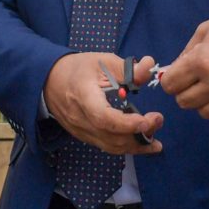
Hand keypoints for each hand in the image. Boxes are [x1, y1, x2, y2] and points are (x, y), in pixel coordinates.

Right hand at [42, 53, 163, 154]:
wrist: (50, 82)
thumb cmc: (78, 69)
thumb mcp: (103, 61)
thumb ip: (128, 68)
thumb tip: (150, 66)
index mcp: (83, 95)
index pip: (103, 117)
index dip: (126, 123)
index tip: (146, 120)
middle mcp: (80, 118)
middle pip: (111, 137)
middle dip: (138, 134)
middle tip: (158, 120)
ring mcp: (81, 130)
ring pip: (110, 147)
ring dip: (136, 146)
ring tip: (156, 139)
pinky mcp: (84, 137)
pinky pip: (107, 147)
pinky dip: (126, 147)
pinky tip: (142, 144)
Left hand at [158, 10, 208, 128]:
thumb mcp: (207, 30)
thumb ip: (185, 54)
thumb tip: (169, 75)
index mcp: (203, 61)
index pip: (170, 86)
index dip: (173, 80)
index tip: (182, 77)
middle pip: (184, 103)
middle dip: (189, 91)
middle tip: (204, 80)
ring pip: (206, 114)